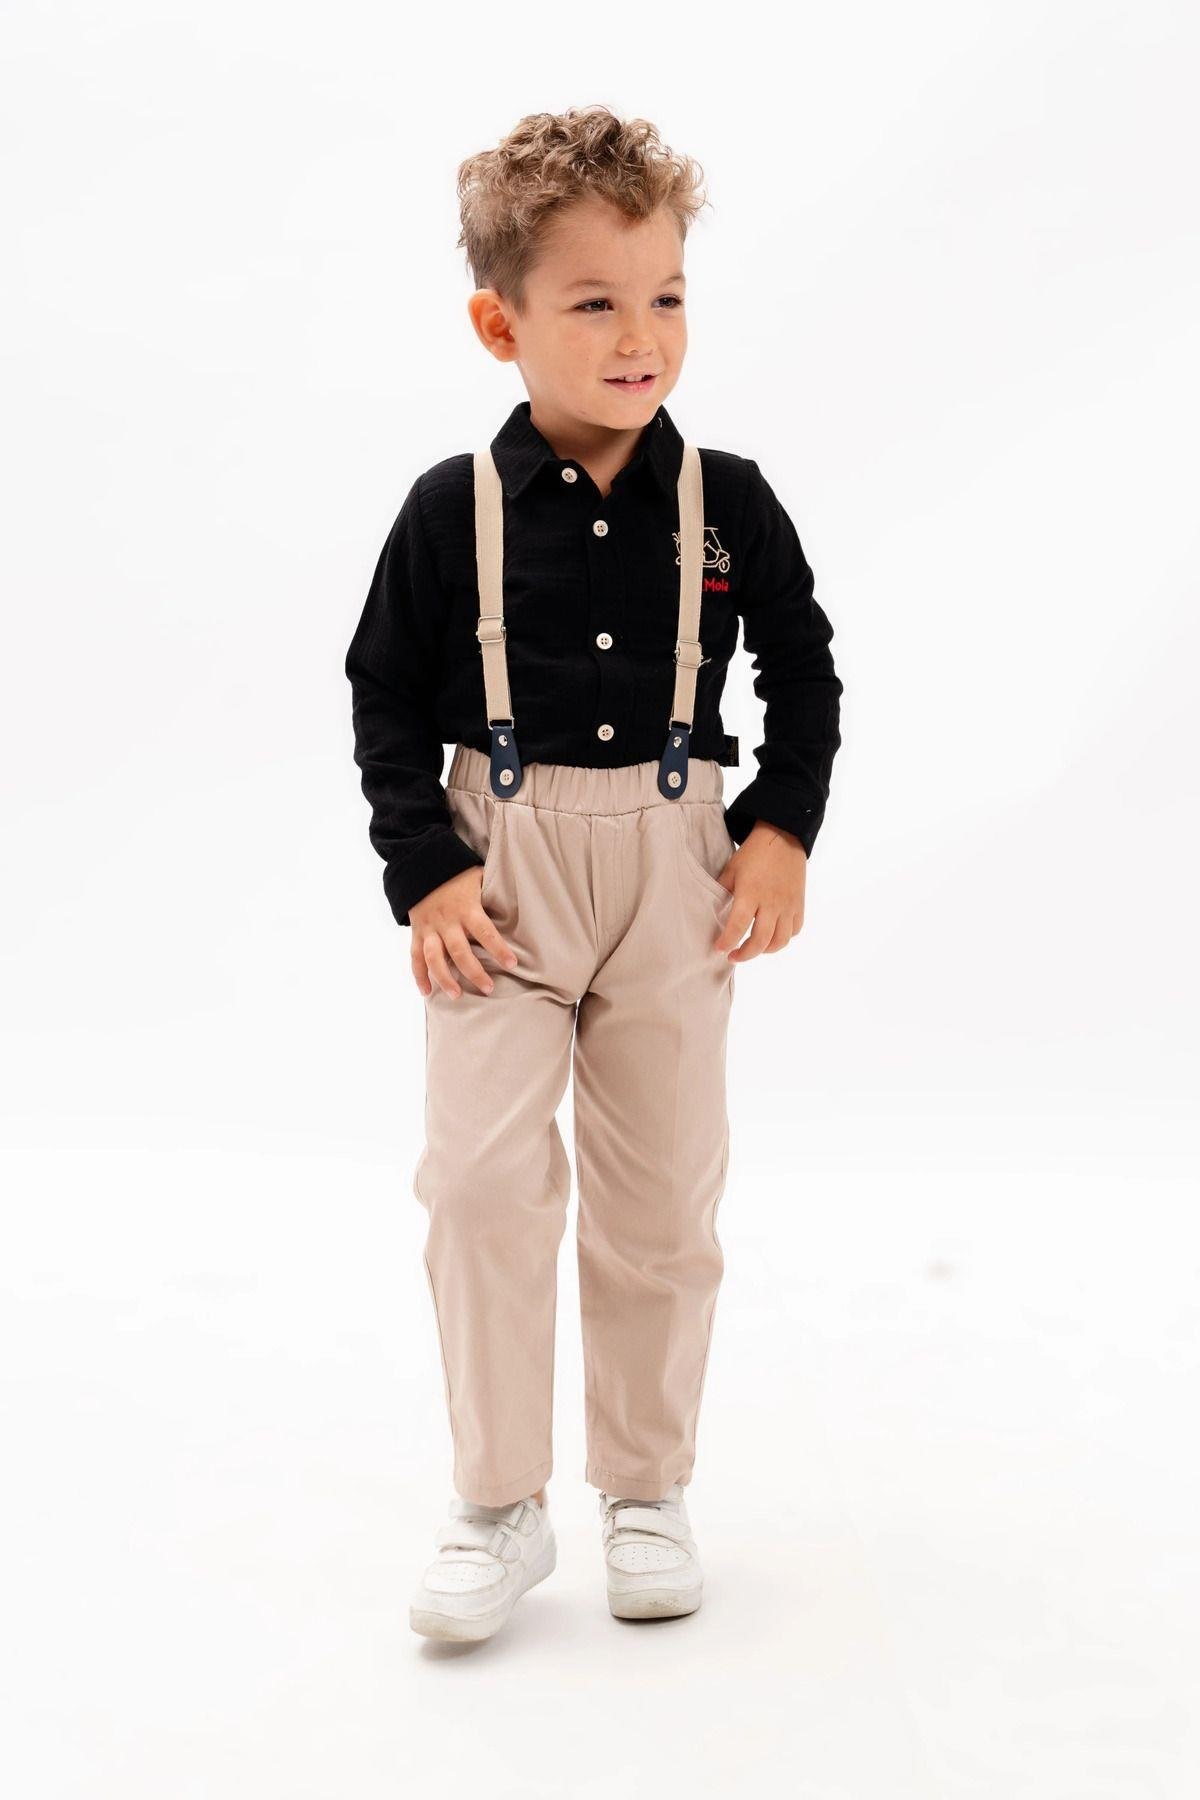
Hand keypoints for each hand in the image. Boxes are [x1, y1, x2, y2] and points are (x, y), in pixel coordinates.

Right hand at [410, 867, 518, 998]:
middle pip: (459, 951)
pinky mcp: (417, 932)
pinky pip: (415, 957)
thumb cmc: (457, 874)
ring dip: (444, 978)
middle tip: (488, 988)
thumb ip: (493, 892)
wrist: (421, 864)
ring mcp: (430, 928)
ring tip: (457, 995)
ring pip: (434, 958)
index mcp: (466, 908)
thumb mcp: (479, 877)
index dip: (498, 949)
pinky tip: (426, 992)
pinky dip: (419, 975)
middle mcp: (447, 921)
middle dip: (474, 972)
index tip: (512, 964)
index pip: (485, 931)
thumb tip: (522, 898)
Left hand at [713, 820, 807, 963]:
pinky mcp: (799, 905)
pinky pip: (794, 931)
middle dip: (745, 954)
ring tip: (752, 948)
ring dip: (764, 951)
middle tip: (733, 956)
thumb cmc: (753, 854)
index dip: (727, 942)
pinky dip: (782, 939)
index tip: (719, 949)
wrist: (783, 837)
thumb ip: (722, 892)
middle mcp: (772, 902)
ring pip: (780, 941)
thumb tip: (712, 912)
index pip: (738, 926)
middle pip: (760, 941)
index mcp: (751, 893)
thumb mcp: (731, 870)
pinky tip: (771, 936)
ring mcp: (788, 905)